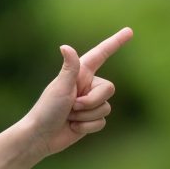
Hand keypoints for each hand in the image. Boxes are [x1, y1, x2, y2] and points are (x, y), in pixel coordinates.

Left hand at [23, 27, 132, 157]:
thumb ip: (69, 67)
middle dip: (92, 101)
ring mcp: (89, 104)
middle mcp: (87, 86)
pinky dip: (87, 127)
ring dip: (86, 116)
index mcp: (80, 73)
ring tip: (69, 117)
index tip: (129, 31)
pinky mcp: (90, 120)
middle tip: (72, 106)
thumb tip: (65, 46)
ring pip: (106, 108)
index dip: (116, 43)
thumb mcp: (60, 87)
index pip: (101, 54)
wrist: (40, 137)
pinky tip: (72, 127)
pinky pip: (101, 122)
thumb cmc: (46, 110)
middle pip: (109, 89)